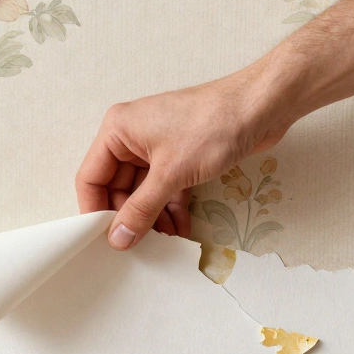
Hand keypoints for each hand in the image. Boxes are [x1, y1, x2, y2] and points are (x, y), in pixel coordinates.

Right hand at [76, 64, 296, 249]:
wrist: (262, 107)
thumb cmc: (212, 126)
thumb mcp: (170, 174)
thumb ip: (141, 209)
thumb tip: (118, 238)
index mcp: (117, 130)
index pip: (91, 177)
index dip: (95, 210)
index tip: (102, 239)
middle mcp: (132, 137)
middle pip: (117, 187)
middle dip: (129, 217)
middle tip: (136, 246)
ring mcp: (157, 147)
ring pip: (143, 191)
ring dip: (152, 217)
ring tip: (162, 242)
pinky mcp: (180, 156)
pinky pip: (165, 188)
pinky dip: (171, 208)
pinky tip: (180, 230)